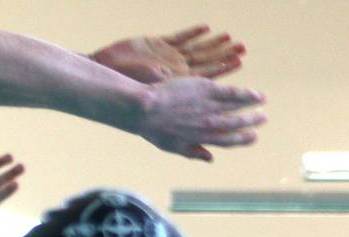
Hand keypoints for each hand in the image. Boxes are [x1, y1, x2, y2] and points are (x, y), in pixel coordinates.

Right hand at [92, 24, 245, 83]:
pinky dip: (192, 32)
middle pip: (206, 60)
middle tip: (243, 47)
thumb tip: (199, 96)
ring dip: (212, 43)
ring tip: (229, 37)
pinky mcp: (156, 43)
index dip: (223, 68)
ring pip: (196, 47)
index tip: (240, 62)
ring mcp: (167, 56)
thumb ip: (177, 89)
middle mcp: (176, 69)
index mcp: (178, 82)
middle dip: (223, 54)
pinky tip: (205, 28)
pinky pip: (178, 37)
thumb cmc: (128, 85)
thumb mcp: (157, 90)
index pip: (207, 75)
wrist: (105, 74)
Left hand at [138, 77, 265, 160]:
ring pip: (237, 107)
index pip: (228, 141)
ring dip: (252, 105)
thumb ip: (193, 152)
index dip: (243, 139)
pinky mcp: (207, 89)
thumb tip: (210, 159)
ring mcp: (209, 106)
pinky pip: (231, 92)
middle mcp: (210, 124)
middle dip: (252, 121)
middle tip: (263, 118)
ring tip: (262, 101)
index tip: (253, 137)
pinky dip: (245, 93)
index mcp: (202, 139)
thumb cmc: (155, 129)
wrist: (146, 108)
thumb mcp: (173, 147)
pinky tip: (253, 92)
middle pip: (237, 123)